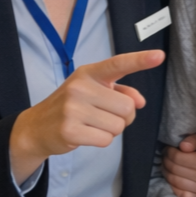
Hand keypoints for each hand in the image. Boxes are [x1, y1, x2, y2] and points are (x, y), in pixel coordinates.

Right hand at [9, 50, 164, 183]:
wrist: (36, 127)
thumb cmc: (73, 107)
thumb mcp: (94, 92)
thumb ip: (121, 92)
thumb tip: (140, 102)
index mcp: (89, 73)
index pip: (118, 64)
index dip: (140, 60)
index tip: (159, 56)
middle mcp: (80, 87)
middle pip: (128, 107)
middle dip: (123, 117)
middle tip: (104, 116)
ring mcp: (73, 108)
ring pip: (119, 126)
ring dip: (111, 130)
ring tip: (92, 124)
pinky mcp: (70, 130)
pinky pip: (106, 139)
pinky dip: (101, 140)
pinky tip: (85, 134)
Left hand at [163, 133, 195, 196]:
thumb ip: (195, 139)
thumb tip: (183, 146)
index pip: (178, 158)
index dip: (169, 152)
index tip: (168, 149)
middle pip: (176, 170)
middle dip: (166, 162)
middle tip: (165, 156)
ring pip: (177, 183)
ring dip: (167, 173)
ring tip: (167, 166)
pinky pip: (183, 196)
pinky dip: (175, 188)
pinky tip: (175, 179)